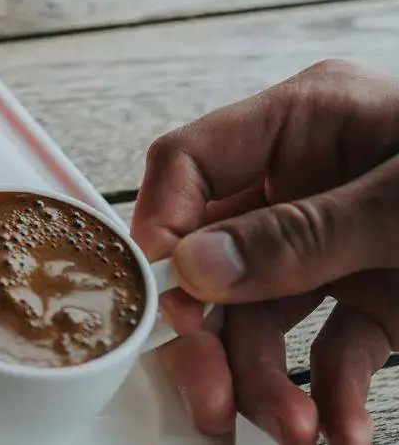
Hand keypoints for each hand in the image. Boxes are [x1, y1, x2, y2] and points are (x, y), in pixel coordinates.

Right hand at [131, 60, 398, 444]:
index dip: (160, 222)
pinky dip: (332, 394)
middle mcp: (306, 185)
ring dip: (265, 379)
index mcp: (305, 122)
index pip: (191, 162)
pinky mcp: (380, 301)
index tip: (160, 289)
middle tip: (208, 391)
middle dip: (208, 332)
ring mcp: (339, 246)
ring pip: (262, 316)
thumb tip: (198, 267)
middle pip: (214, 256)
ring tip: (291, 427)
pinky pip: (332, 349)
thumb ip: (305, 233)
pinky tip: (343, 428)